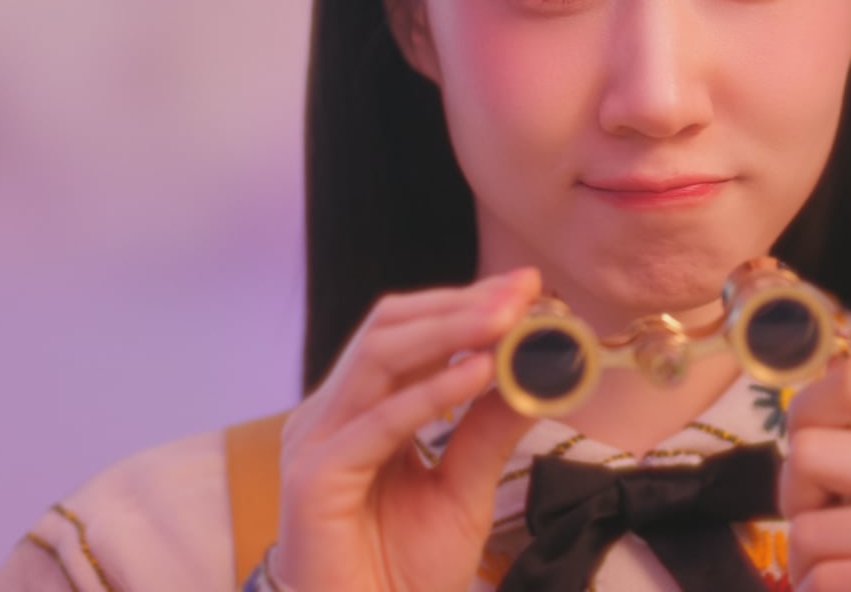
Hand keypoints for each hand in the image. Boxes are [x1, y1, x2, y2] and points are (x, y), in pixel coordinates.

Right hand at [270, 267, 542, 591]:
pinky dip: (430, 392)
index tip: (525, 287)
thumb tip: (536, 370)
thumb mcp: (465, 489)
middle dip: (458, 306)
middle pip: (387, 330)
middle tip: (520, 293)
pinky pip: (377, 422)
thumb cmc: (402, 572)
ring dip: (448, 332)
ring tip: (506, 319)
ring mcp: (315, 442)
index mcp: (358, 410)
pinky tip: (478, 373)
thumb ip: (489, 430)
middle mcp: (329, 416)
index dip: (462, 304)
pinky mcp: (314, 479)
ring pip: (378, 358)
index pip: (406, 333)